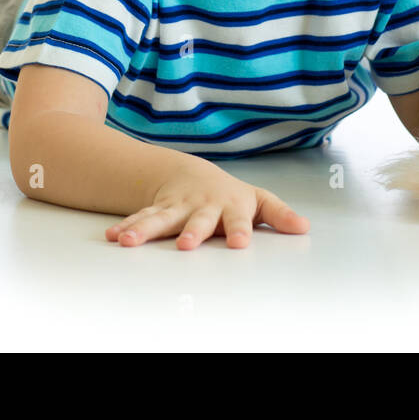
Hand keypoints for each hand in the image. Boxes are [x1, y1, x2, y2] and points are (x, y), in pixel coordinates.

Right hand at [103, 156, 309, 249]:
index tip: (240, 243)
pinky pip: (140, 218)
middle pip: (197, 221)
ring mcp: (178, 208)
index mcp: (231, 207)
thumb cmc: (231, 195)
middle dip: (192, 232)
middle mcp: (203, 207)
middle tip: (187, 245)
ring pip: (161, 219)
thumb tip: (304, 227)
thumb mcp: (259, 201)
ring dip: (145, 230)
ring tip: (129, 242)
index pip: (238, 220)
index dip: (240, 230)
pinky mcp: (158, 210)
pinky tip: (114, 237)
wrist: (194, 174)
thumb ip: (280, 214)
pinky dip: (126, 227)